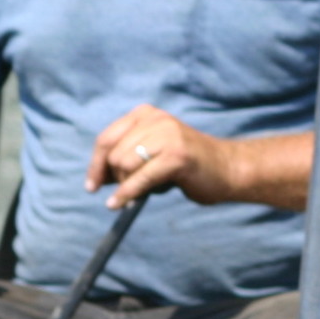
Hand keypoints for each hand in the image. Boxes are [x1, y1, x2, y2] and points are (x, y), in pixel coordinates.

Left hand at [85, 103, 241, 208]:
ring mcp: (167, 135)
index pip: (107, 138)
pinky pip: (140, 178)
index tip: (91, 186)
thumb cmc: (187, 167)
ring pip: (124, 164)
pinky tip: (121, 205)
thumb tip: (96, 178)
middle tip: (122, 195)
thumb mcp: (153, 155)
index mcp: (145, 114)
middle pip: (113, 152)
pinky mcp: (176, 155)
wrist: (228, 170)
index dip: (95, 164)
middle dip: (114, 178)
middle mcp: (155, 119)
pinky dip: (127, 194)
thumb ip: (127, 159)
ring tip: (143, 194)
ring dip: (126, 187)